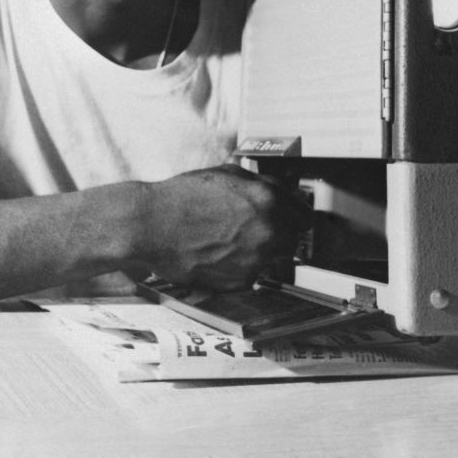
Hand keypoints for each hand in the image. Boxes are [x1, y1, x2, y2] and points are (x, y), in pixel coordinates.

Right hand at [140, 164, 312, 289]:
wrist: (152, 225)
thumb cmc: (184, 197)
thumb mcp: (228, 174)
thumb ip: (262, 185)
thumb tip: (283, 193)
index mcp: (269, 201)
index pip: (305, 217)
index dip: (295, 216)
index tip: (289, 218)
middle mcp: (268, 232)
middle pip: (292, 241)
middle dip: (278, 235)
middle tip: (254, 230)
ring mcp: (255, 260)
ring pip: (271, 260)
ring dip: (258, 252)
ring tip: (227, 240)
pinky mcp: (239, 282)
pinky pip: (251, 275)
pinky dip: (240, 267)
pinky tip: (218, 253)